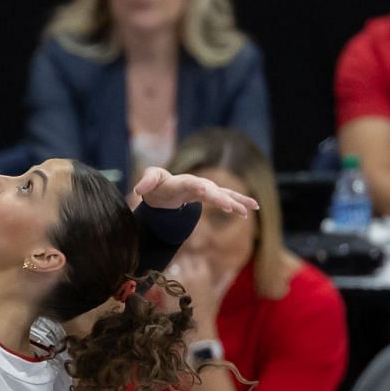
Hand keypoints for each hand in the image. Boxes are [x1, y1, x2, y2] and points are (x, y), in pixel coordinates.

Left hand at [130, 167, 257, 218]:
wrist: (165, 188)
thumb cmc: (158, 185)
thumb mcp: (150, 181)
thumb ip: (145, 183)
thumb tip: (138, 189)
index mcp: (182, 181)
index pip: (190, 183)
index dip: (197, 186)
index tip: (205, 189)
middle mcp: (198, 183)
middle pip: (211, 190)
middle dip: (221, 199)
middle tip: (231, 208)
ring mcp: (207, 189)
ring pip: (223, 194)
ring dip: (236, 201)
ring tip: (249, 209)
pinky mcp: (212, 195)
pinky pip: (228, 198)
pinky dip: (240, 202)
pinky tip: (251, 209)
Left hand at [166, 251, 233, 332]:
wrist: (196, 329)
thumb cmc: (209, 312)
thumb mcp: (218, 294)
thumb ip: (225, 280)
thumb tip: (233, 270)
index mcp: (203, 275)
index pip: (196, 256)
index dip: (193, 258)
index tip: (191, 262)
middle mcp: (190, 275)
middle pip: (182, 258)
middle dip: (182, 262)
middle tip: (181, 270)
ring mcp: (176, 282)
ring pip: (171, 266)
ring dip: (173, 270)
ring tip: (174, 279)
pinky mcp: (165, 289)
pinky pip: (163, 278)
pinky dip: (164, 280)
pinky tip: (166, 287)